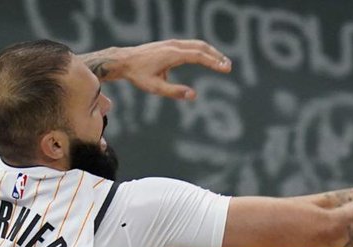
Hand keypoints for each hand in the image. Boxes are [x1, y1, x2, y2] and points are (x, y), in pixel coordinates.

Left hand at [94, 39, 231, 99]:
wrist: (124, 60)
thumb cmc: (138, 75)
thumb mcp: (155, 87)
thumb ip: (174, 92)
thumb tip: (194, 96)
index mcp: (173, 55)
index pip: (199, 56)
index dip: (214, 62)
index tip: (226, 69)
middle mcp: (174, 45)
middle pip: (201, 46)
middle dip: (217, 55)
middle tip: (229, 66)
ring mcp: (172, 43)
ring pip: (196, 44)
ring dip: (211, 52)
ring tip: (221, 62)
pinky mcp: (170, 45)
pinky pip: (190, 45)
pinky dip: (202, 50)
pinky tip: (206, 58)